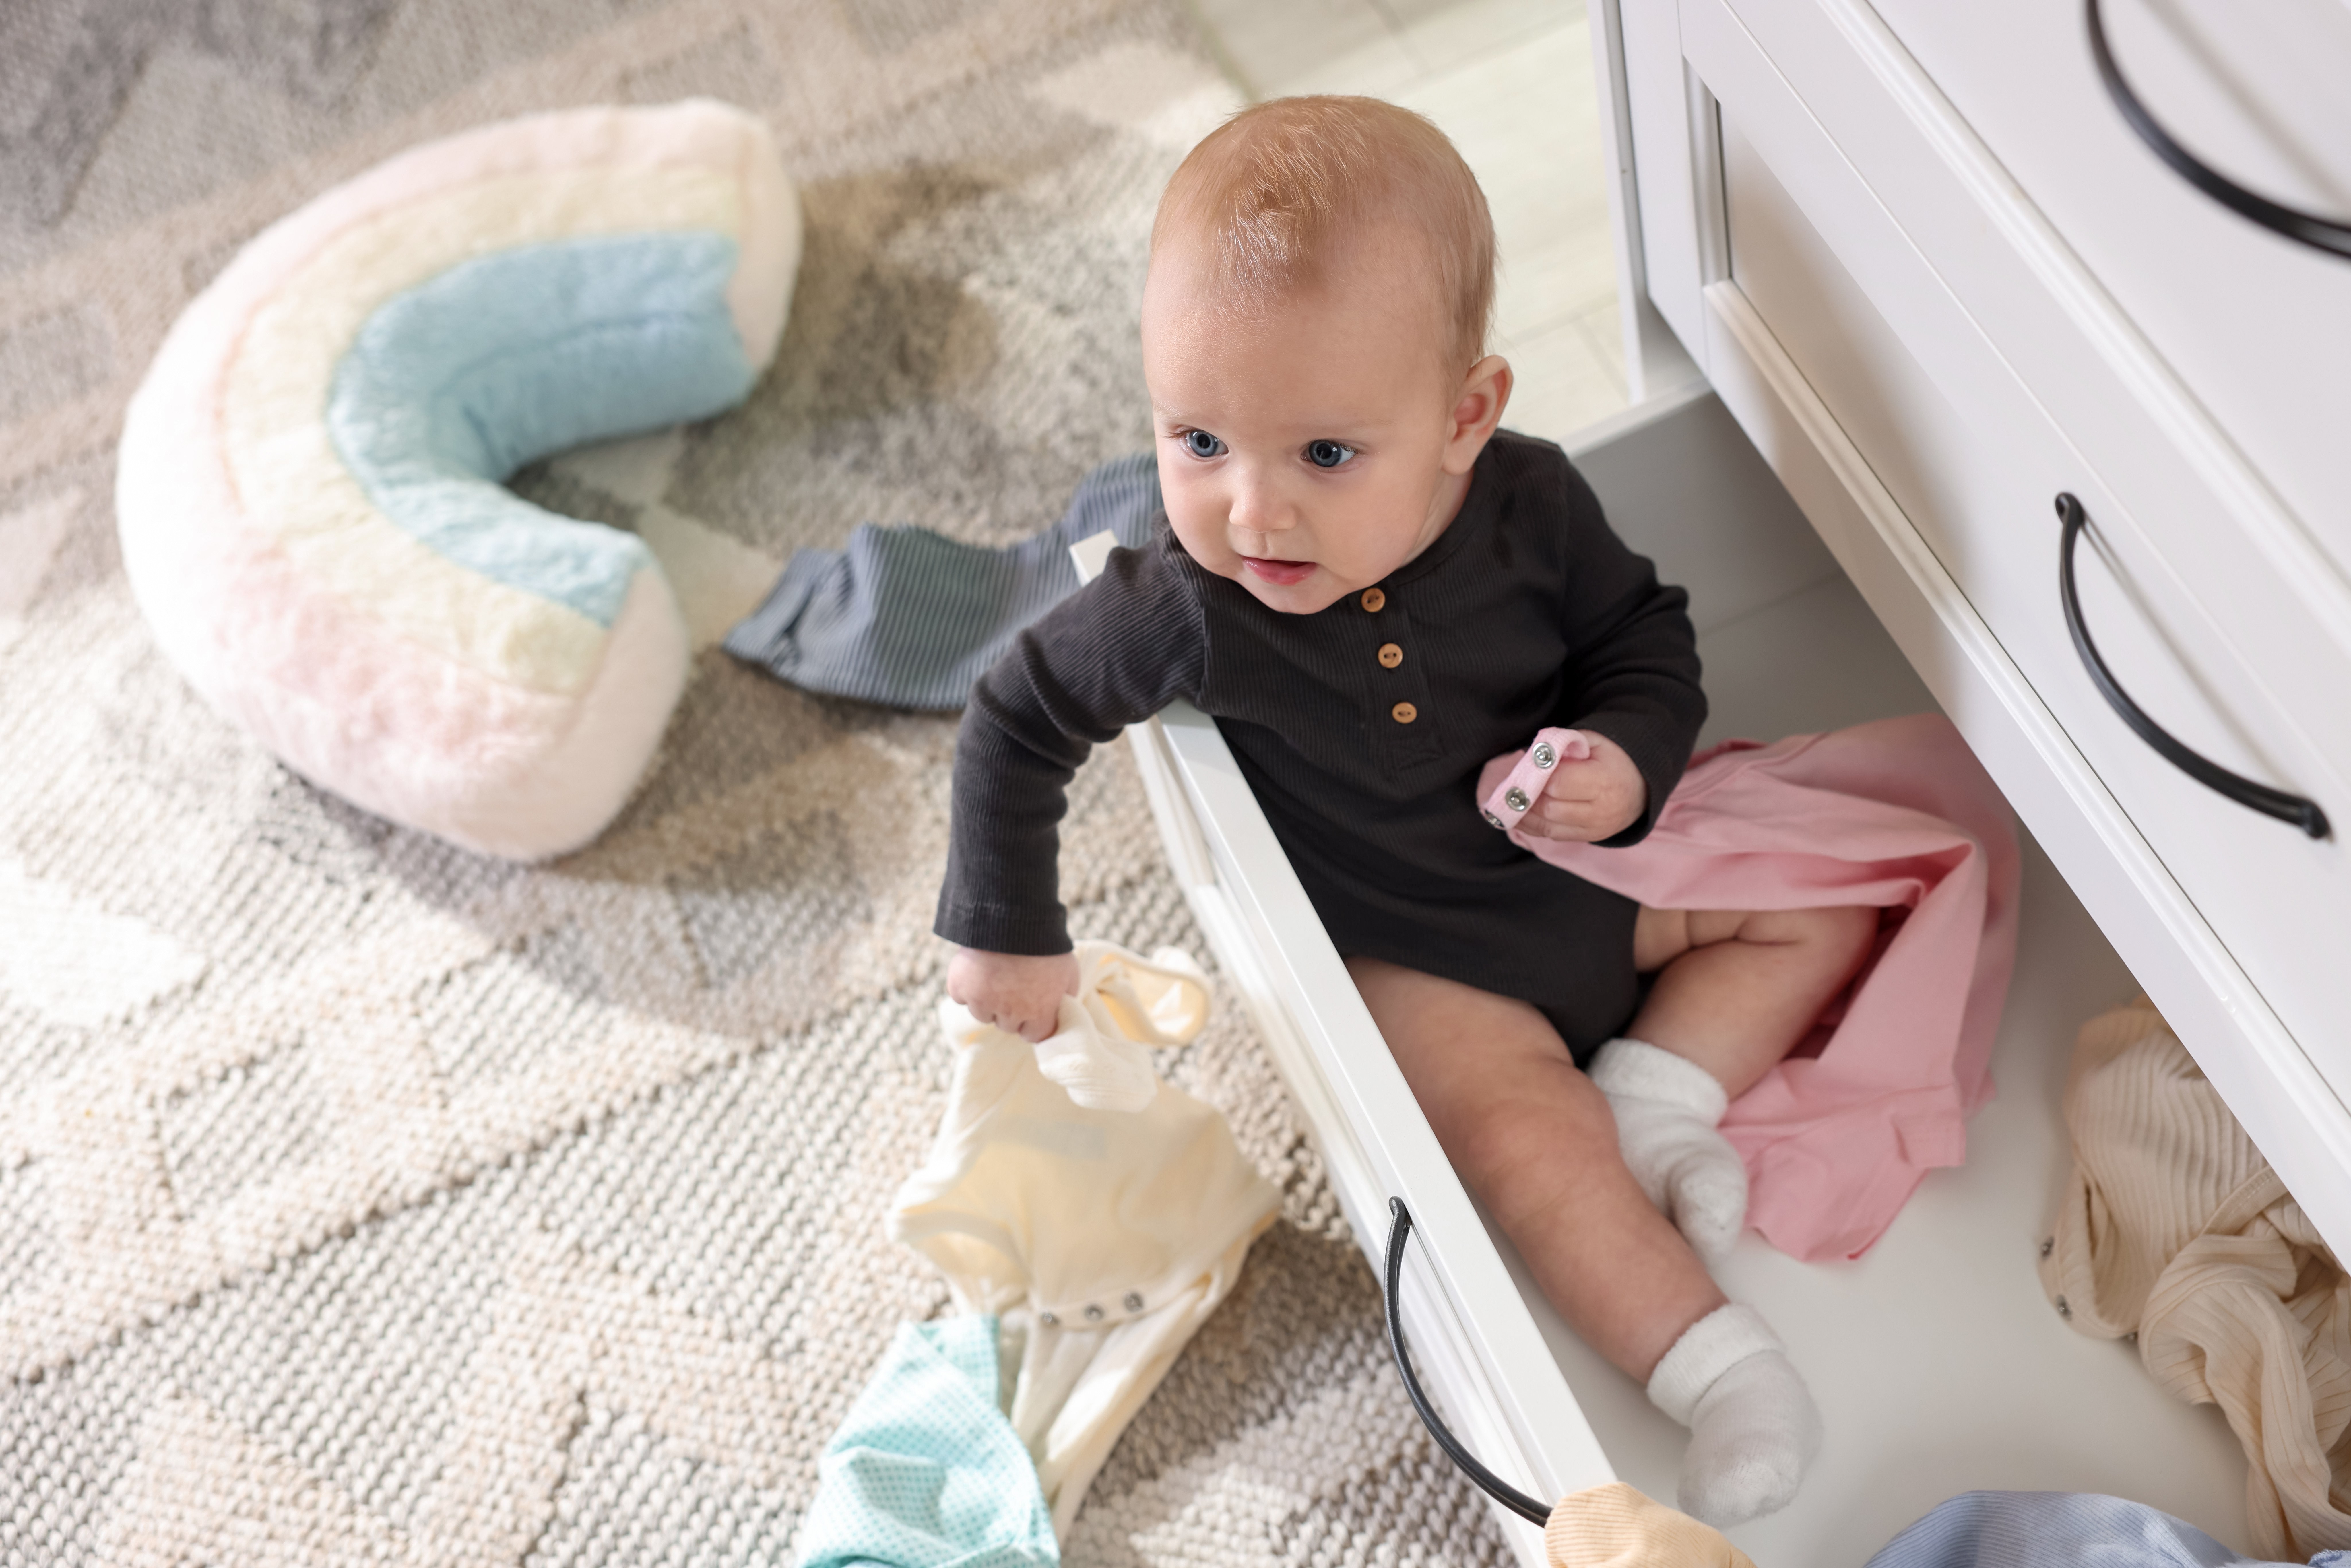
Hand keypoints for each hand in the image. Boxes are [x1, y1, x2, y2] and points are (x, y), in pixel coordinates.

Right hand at [946, 947, 1079, 1043]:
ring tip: (995, 974)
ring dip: (987, 1000)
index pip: (1034, 1036)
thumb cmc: (1045, 944)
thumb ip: (1065, 996)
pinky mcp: (960, 988)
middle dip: (1010, 1010)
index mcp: (1038, 1013)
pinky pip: (961, 996)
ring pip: (982, 1014)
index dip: (1033, 1022)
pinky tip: (977, 969)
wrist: (1013, 916)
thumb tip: (1061, 1008)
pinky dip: (966, 986)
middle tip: (1013, 984)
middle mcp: (1009, 1014)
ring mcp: (981, 1002)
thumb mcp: (1069, 972)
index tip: (1032, 1007)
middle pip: (1006, 1025)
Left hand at [1516, 731, 1646, 842]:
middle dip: (1527, 795)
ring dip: (1523, 813)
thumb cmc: (1613, 760)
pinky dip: (1531, 825)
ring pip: (1546, 826)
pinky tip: (1517, 813)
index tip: (1524, 766)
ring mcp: (1594, 829)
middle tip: (1511, 783)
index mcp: (1603, 781)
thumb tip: (1532, 756)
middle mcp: (1600, 811)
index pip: (1558, 784)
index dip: (1537, 775)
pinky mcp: (1587, 838)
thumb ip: (1564, 745)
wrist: (1640, 788)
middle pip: (1549, 808)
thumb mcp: (1594, 742)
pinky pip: (1551, 835)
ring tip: (1509, 799)